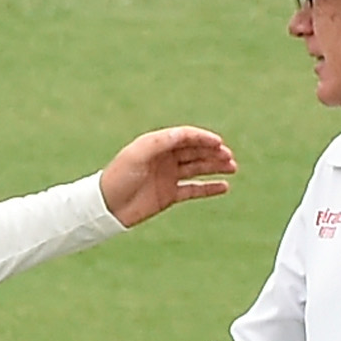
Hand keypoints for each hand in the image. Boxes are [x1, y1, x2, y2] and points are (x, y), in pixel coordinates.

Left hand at [97, 125, 237, 228]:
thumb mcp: (138, 154)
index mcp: (157, 144)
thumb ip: (161, 142)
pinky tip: (225, 186)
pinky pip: (194, 190)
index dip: (203, 138)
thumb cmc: (119, 177)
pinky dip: (209, 188)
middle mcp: (165, 158)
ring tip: (233, 168)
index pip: (186, 137)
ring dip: (215, 167)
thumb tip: (185, 134)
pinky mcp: (170, 195)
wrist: (106, 207)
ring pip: (198, 168)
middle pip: (195, 151)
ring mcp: (168, 176)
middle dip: (213, 152)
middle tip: (229, 157)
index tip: (218, 144)